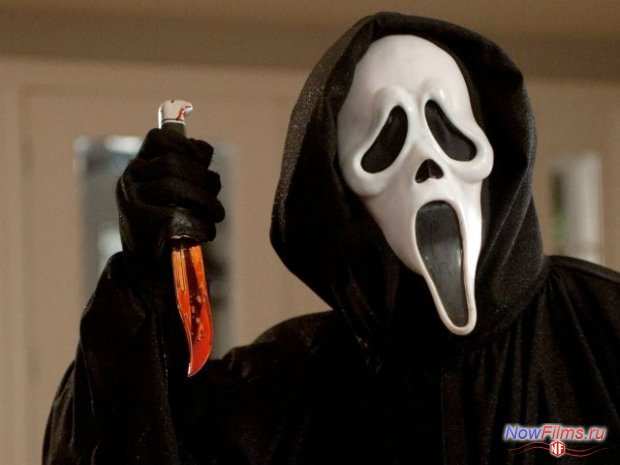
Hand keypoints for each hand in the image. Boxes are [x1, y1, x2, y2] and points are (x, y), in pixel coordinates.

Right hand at [116, 128, 224, 266]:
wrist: (145, 269)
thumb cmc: (165, 227)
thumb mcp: (174, 193)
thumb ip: (188, 169)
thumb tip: (204, 149)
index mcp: (139, 167)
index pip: (159, 138)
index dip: (186, 145)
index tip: (204, 163)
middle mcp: (129, 179)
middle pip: (174, 163)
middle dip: (205, 180)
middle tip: (217, 204)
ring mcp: (131, 201)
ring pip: (174, 187)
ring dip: (205, 203)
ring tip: (216, 216)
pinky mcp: (138, 224)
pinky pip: (176, 216)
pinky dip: (198, 225)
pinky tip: (205, 232)